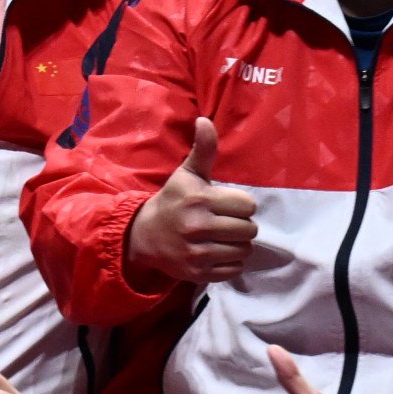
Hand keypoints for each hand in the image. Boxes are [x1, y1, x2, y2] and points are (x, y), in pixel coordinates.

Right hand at [127, 114, 259, 288]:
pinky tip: (215, 253)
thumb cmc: (173, 201)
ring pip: (244, 250)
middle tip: (222, 223)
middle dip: (240, 226)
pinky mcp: (199, 273)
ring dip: (237, 244)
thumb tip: (205, 120)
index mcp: (200, 200)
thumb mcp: (187, 175)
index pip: (248, 206)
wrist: (143, 236)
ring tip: (220, 238)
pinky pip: (235, 270)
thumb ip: (203, 150)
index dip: (239, 206)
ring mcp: (198, 252)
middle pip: (249, 229)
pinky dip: (230, 263)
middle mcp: (198, 226)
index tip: (224, 205)